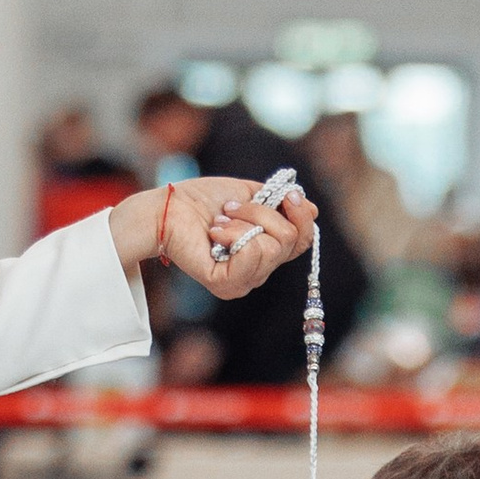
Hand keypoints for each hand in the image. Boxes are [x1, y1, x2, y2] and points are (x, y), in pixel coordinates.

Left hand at [113, 175, 318, 302]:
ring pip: (273, 246)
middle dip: (263, 212)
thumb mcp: (250, 194)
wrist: (169, 207)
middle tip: (231, 207)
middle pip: (291, 240)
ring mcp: (243, 281)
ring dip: (245, 221)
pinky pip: (252, 255)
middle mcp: (258, 271)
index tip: (287, 194)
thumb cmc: (204, 201)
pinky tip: (214, 233)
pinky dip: (234, 235)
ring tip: (219, 220)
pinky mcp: (225, 284)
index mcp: (265, 251)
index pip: (302, 241)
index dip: (301, 215)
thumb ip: (280, 203)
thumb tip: (311, 208)